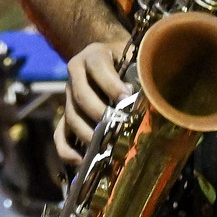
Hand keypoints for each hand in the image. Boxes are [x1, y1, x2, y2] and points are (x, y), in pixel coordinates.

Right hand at [56, 38, 129, 165]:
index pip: (98, 67)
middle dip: (100, 113)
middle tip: (118, 127)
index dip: (111, 84)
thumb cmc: (126, 60)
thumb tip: (155, 94)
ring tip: (106, 146)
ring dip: (88, 133)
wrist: (107, 56)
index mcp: (92, 56)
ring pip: (71, 116)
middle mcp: (76, 75)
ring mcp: (68, 96)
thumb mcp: (134, 56)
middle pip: (81, 95)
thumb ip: (141, 70)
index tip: (128, 98)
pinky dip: (67, 149)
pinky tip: (81, 161)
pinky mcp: (67, 115)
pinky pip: (60, 133)